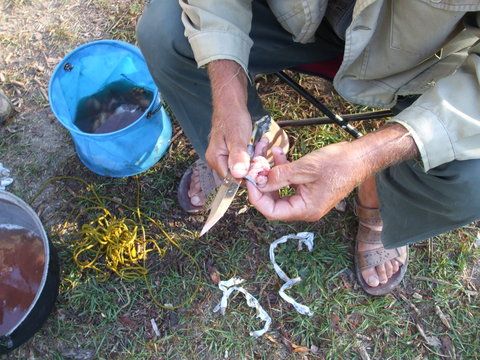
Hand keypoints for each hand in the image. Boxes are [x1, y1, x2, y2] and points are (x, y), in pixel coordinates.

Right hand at [205, 60, 252, 178]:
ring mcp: (225, 156)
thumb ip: (237, 156)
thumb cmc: (232, 117)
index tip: (259, 164)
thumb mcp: (237, 137)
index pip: (232, 179)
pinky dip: (254, 152)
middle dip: (253, 164)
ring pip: (245, 165)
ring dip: (256, 156)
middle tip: (261, 149)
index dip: (247, 175)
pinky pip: (246, 158)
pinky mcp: (233, 151)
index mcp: (215, 159)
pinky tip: (259, 142)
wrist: (231, 101)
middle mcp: (218, 161)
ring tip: (261, 142)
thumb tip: (238, 175)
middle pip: (239, 173)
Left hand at [247, 124, 418, 221]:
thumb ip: (279, 176)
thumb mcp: (304, 168)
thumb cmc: (338, 164)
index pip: (272, 212)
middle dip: (262, 182)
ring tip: (265, 154)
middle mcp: (305, 208)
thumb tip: (257, 181)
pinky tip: (279, 152)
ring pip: (280, 190)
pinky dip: (282, 169)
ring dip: (271, 173)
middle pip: (273, 201)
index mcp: (305, 209)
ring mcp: (307, 199)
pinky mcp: (309, 188)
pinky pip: (290, 182)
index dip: (257, 196)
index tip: (249, 179)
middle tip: (254, 166)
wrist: (361, 157)